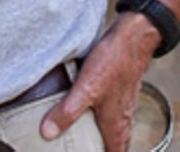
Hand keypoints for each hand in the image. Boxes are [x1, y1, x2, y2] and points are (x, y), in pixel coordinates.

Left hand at [40, 13, 159, 151]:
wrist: (132, 39)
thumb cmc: (112, 64)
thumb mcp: (85, 89)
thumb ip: (67, 112)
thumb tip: (47, 133)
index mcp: (116, 126)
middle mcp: (123, 119)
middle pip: (114, 145)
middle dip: (99, 149)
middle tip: (80, 147)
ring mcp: (123, 105)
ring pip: (113, 129)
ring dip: (100, 135)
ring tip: (79, 135)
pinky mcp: (119, 91)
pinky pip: (111, 113)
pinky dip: (100, 118)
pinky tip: (86, 109)